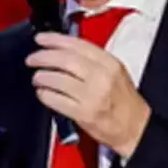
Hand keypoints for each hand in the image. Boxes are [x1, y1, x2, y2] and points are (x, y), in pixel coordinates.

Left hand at [27, 32, 150, 156]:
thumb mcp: (115, 72)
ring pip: (57, 79)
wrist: (135, 128)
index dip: (55, 40)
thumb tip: (63, 50)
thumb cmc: (124, 102)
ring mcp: (92, 96)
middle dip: (43, 57)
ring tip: (37, 77)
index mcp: (110, 64)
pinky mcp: (83, 114)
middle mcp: (101, 77)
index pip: (78, 45)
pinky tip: (42, 92)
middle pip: (65, 60)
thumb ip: (92, 60)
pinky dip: (45, 94)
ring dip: (41, 76)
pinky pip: (56, 100)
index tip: (41, 39)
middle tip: (32, 58)